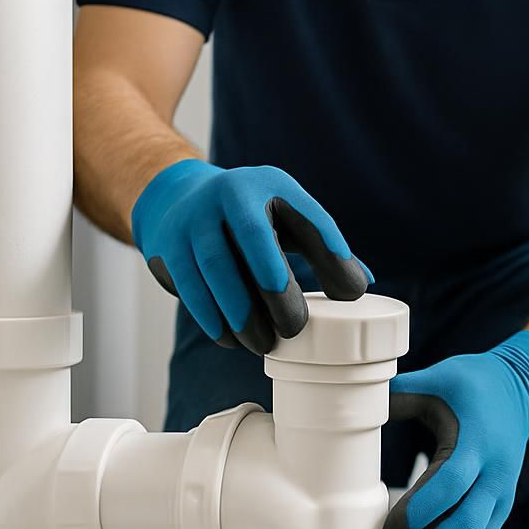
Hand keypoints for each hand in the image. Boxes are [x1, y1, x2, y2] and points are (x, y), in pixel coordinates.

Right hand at [131, 159, 371, 352]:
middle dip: (274, 286)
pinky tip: (230, 339)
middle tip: (294, 328)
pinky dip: (210, 316)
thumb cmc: (250, 219)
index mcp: (270, 184)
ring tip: (262, 343)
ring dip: (239, 311)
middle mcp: (230, 192)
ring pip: (214, 265)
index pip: (308, 215)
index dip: (331, 250)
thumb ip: (324, 248)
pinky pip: (188, 284)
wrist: (176, 200)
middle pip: (252, 235)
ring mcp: (194, 217)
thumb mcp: (288, 219)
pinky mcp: (168, 244)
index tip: (351, 292)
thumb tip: (360, 288)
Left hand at [382, 331, 528, 528]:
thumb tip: (344, 406)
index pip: (450, 486)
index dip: (417, 515)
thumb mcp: (436, 380)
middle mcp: (496, 475)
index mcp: (478, 442)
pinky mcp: (500, 512)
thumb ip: (394, 396)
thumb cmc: (472, 385)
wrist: (519, 392)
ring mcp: (502, 498)